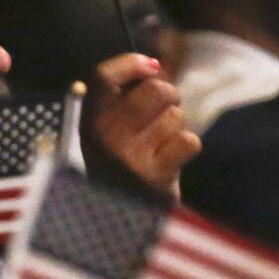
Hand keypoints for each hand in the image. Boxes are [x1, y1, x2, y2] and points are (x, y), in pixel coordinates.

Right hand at [85, 54, 200, 200]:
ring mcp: (129, 156)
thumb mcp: (108, 128)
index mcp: (90, 119)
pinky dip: (186, 147)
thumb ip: (124, 95)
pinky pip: (188, 141)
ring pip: (175, 117)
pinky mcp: (155, 175)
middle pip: (156, 90)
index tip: (151, 66)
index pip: (103, 76)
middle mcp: (105, 135)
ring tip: (160, 145)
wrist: (117, 216)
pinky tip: (171, 159)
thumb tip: (154, 65)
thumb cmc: (120, 161)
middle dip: (169, 96)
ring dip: (175, 128)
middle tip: (162, 112)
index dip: (131, 63)